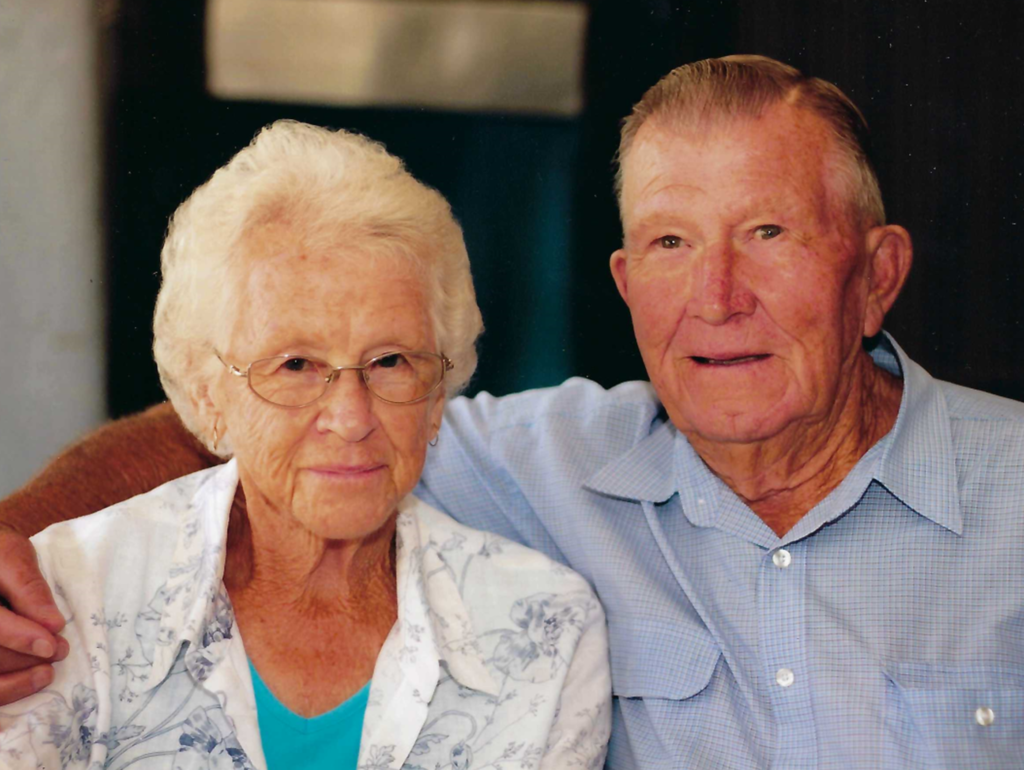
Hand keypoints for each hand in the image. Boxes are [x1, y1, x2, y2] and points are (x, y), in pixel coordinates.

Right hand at [0, 525, 68, 704]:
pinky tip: (29, 682)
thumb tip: (53, 624)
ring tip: (47, 671)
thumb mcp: (9, 556)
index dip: (19, 637)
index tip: (52, 644)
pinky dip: (5, 690)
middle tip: (59, 652)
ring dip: (13, 681)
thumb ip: (28, 587)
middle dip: (22, 659)